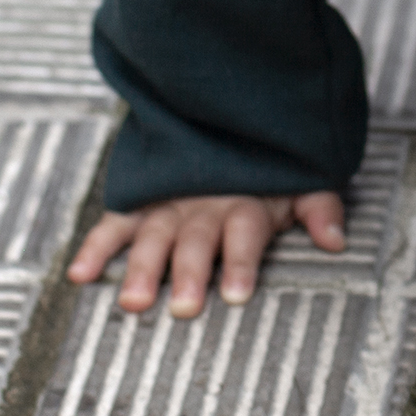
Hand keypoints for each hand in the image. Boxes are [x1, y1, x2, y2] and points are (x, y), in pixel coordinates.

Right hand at [68, 191, 344, 316]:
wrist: (228, 108)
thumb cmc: (267, 165)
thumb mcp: (301, 179)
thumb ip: (318, 207)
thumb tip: (336, 240)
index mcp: (246, 203)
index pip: (244, 233)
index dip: (241, 262)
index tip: (236, 295)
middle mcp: (205, 205)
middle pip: (196, 240)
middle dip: (190, 273)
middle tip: (184, 307)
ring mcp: (169, 203)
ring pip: (154, 237)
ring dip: (143, 268)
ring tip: (134, 302)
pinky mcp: (142, 202)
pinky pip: (115, 223)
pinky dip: (97, 247)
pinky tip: (80, 274)